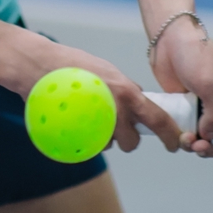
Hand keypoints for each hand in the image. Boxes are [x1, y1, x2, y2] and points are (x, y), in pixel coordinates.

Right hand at [12, 36, 186, 156]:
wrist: (38, 66)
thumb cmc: (73, 65)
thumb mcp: (107, 71)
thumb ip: (125, 88)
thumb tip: (138, 100)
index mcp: (127, 93)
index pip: (158, 119)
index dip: (170, 136)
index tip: (174, 144)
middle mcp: (115, 111)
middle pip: (132, 141)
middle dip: (127, 139)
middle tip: (114, 125)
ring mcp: (96, 125)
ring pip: (110, 145)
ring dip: (105, 138)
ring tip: (89, 118)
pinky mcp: (78, 135)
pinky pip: (90, 146)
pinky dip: (87, 140)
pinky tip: (77, 123)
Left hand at [149, 17, 212, 157]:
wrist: (167, 40)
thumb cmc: (196, 54)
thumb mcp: (212, 85)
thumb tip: (209, 137)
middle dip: (210, 144)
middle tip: (198, 147)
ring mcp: (203, 104)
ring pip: (203, 134)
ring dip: (195, 143)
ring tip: (186, 141)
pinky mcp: (186, 106)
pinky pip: (188, 127)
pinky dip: (184, 136)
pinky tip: (179, 137)